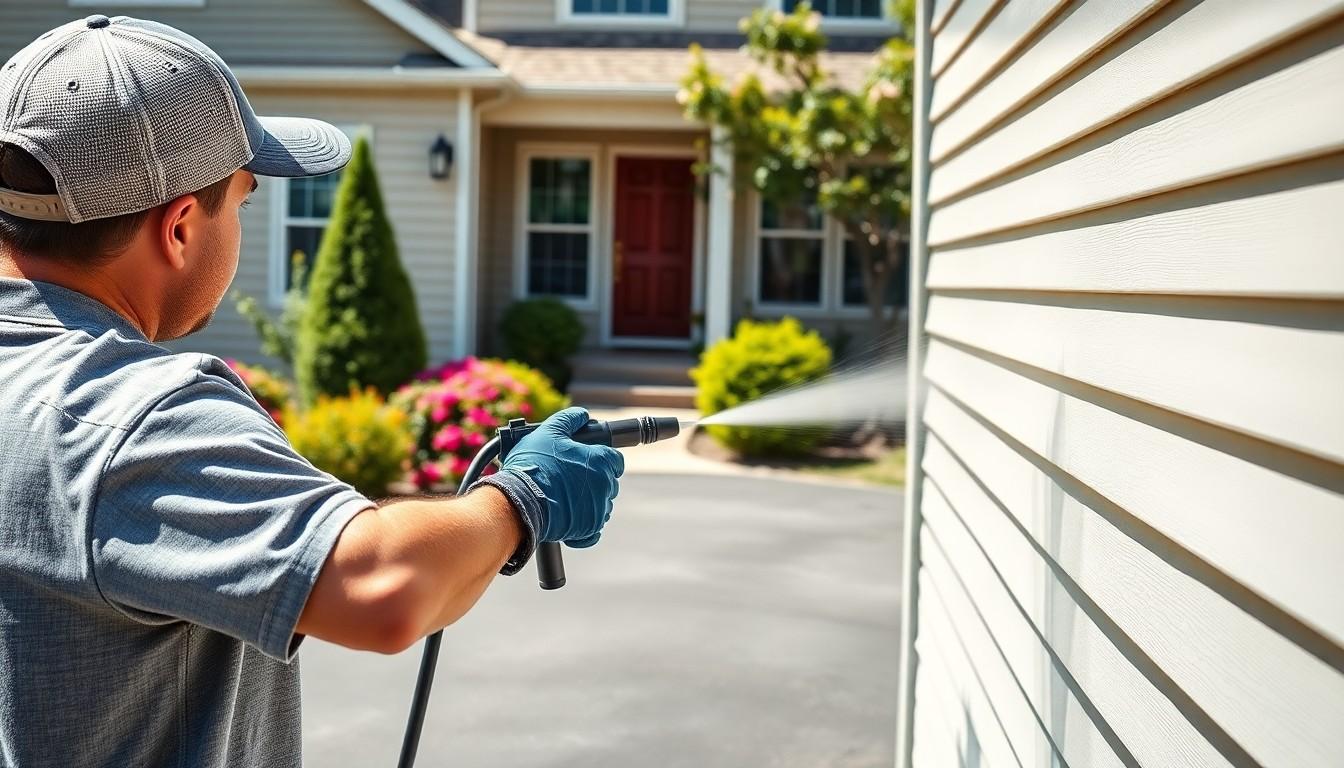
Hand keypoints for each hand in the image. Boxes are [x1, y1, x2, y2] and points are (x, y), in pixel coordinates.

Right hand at [498, 407, 623, 547]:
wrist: (518, 501)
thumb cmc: (533, 465)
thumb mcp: (548, 432)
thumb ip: (569, 420)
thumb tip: (581, 415)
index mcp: (601, 461)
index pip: (614, 459)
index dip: (600, 458)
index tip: (585, 461)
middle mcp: (605, 486)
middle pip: (607, 482)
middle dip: (592, 481)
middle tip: (567, 479)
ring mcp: (599, 510)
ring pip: (600, 506)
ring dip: (586, 503)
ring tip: (562, 498)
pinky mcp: (588, 530)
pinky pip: (592, 531)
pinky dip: (583, 528)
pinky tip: (568, 521)